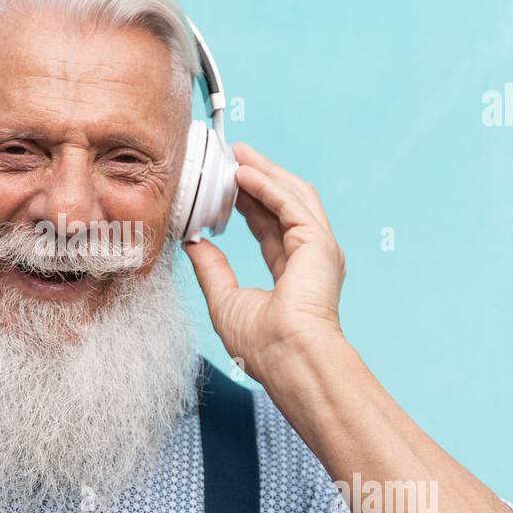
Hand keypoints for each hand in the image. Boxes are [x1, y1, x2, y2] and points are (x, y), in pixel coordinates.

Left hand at [183, 143, 345, 384]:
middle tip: (234, 155)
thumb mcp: (225, 298)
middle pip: (285, 204)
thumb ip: (212, 268)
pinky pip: (289, 202)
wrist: (289, 358)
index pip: (270, 227)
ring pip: (293, 196)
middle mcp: (310, 257)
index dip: (249, 202)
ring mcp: (318, 248)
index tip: (227, 185)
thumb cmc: (262, 345)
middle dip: (259, 177)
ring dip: (265, 172)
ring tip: (239, 153)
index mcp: (293, 273)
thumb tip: (194, 243)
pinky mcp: (318, 242)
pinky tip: (245, 172)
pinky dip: (267, 184)